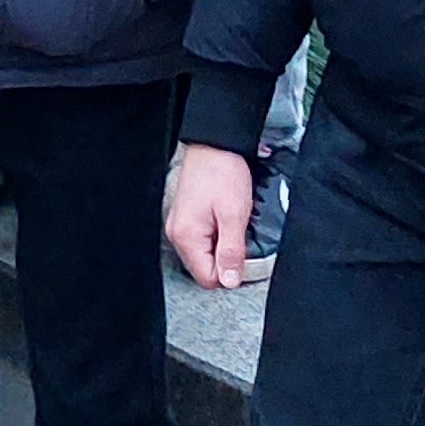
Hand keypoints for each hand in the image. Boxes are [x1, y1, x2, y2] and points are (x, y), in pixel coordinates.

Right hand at [163, 144, 256, 291]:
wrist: (215, 144)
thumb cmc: (223, 173)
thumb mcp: (234, 215)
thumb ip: (232, 251)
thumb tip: (230, 281)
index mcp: (186, 237)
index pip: (208, 278)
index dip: (231, 274)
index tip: (247, 258)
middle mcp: (177, 234)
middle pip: (205, 268)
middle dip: (227, 260)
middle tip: (243, 237)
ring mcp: (180, 225)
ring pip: (205, 254)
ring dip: (223, 247)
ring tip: (235, 225)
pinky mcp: (186, 217)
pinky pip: (202, 240)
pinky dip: (217, 236)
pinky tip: (227, 221)